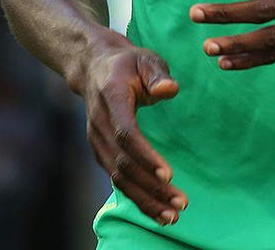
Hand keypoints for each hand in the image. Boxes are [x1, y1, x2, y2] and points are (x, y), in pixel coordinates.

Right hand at [81, 39, 187, 224]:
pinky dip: (137, 197)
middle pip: (124, 164)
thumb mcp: (145, 59)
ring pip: (119, 177)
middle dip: (152, 187)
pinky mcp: (101, 152)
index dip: (146, 157)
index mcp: (111, 99)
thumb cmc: (127, 63)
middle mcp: (100, 124)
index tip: (168, 174)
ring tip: (172, 216)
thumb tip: (169, 89)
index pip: (126, 134)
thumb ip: (158, 74)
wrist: (94, 67)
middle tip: (180, 203)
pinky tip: (158, 210)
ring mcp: (97, 140)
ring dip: (145, 199)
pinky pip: (118, 179)